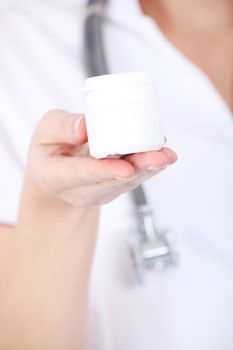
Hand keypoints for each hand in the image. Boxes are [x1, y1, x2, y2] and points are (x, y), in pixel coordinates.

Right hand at [27, 110, 176, 207]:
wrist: (57, 173)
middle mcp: (77, 192)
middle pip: (111, 181)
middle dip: (138, 168)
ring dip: (148, 169)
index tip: (125, 169)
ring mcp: (97, 194)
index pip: (80, 174)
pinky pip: (132, 180)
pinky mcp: (112, 190)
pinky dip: (148, 167)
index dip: (104, 171)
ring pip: (126, 183)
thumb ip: (62, 127)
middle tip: (160, 157)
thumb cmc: (50, 149)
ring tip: (167, 155)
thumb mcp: (45, 131)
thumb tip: (87, 126)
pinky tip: (162, 153)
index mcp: (53, 177)